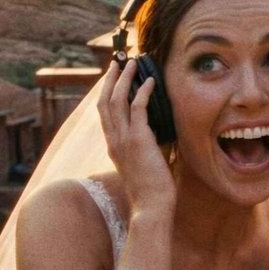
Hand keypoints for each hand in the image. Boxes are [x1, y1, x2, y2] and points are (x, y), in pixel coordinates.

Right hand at [98, 58, 174, 218]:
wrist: (152, 207)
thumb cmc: (153, 191)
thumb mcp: (148, 163)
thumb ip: (151, 145)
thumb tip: (164, 130)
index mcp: (113, 146)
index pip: (105, 113)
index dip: (107, 93)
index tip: (114, 78)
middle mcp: (113, 140)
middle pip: (104, 101)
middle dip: (110, 79)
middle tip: (117, 62)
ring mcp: (123, 140)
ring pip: (116, 100)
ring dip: (124, 79)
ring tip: (132, 63)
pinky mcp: (138, 140)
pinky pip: (137, 108)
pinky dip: (143, 91)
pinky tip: (150, 81)